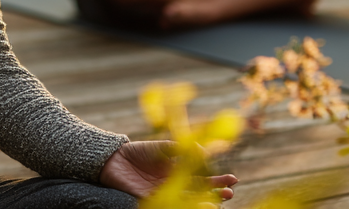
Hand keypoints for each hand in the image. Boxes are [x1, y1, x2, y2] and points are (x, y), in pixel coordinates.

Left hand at [99, 140, 236, 201]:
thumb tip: (203, 151)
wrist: (115, 158)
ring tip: (217, 204)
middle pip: (199, 191)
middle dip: (215, 192)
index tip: (233, 179)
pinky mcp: (149, 200)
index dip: (218, 179)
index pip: (203, 178)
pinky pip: (169, 205)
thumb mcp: (163, 146)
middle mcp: (174, 184)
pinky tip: (195, 205)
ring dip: (203, 203)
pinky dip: (182, 206)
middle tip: (230, 193)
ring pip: (188, 201)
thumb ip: (181, 148)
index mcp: (178, 171)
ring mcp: (163, 193)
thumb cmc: (138, 151)